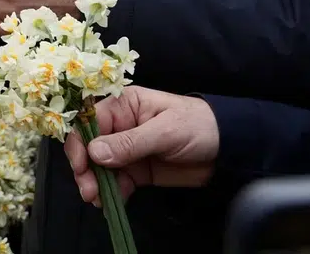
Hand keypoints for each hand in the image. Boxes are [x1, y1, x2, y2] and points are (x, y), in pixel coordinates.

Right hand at [64, 87, 218, 203]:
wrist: (228, 150)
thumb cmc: (197, 126)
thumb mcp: (165, 131)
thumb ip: (130, 142)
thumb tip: (94, 153)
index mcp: (123, 106)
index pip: (90, 120)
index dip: (80, 141)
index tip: (81, 164)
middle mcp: (120, 126)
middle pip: (90, 146)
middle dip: (85, 167)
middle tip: (88, 189)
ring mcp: (128, 150)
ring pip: (100, 166)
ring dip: (95, 183)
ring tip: (97, 199)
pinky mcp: (138, 171)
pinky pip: (117, 181)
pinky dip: (111, 192)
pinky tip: (110, 202)